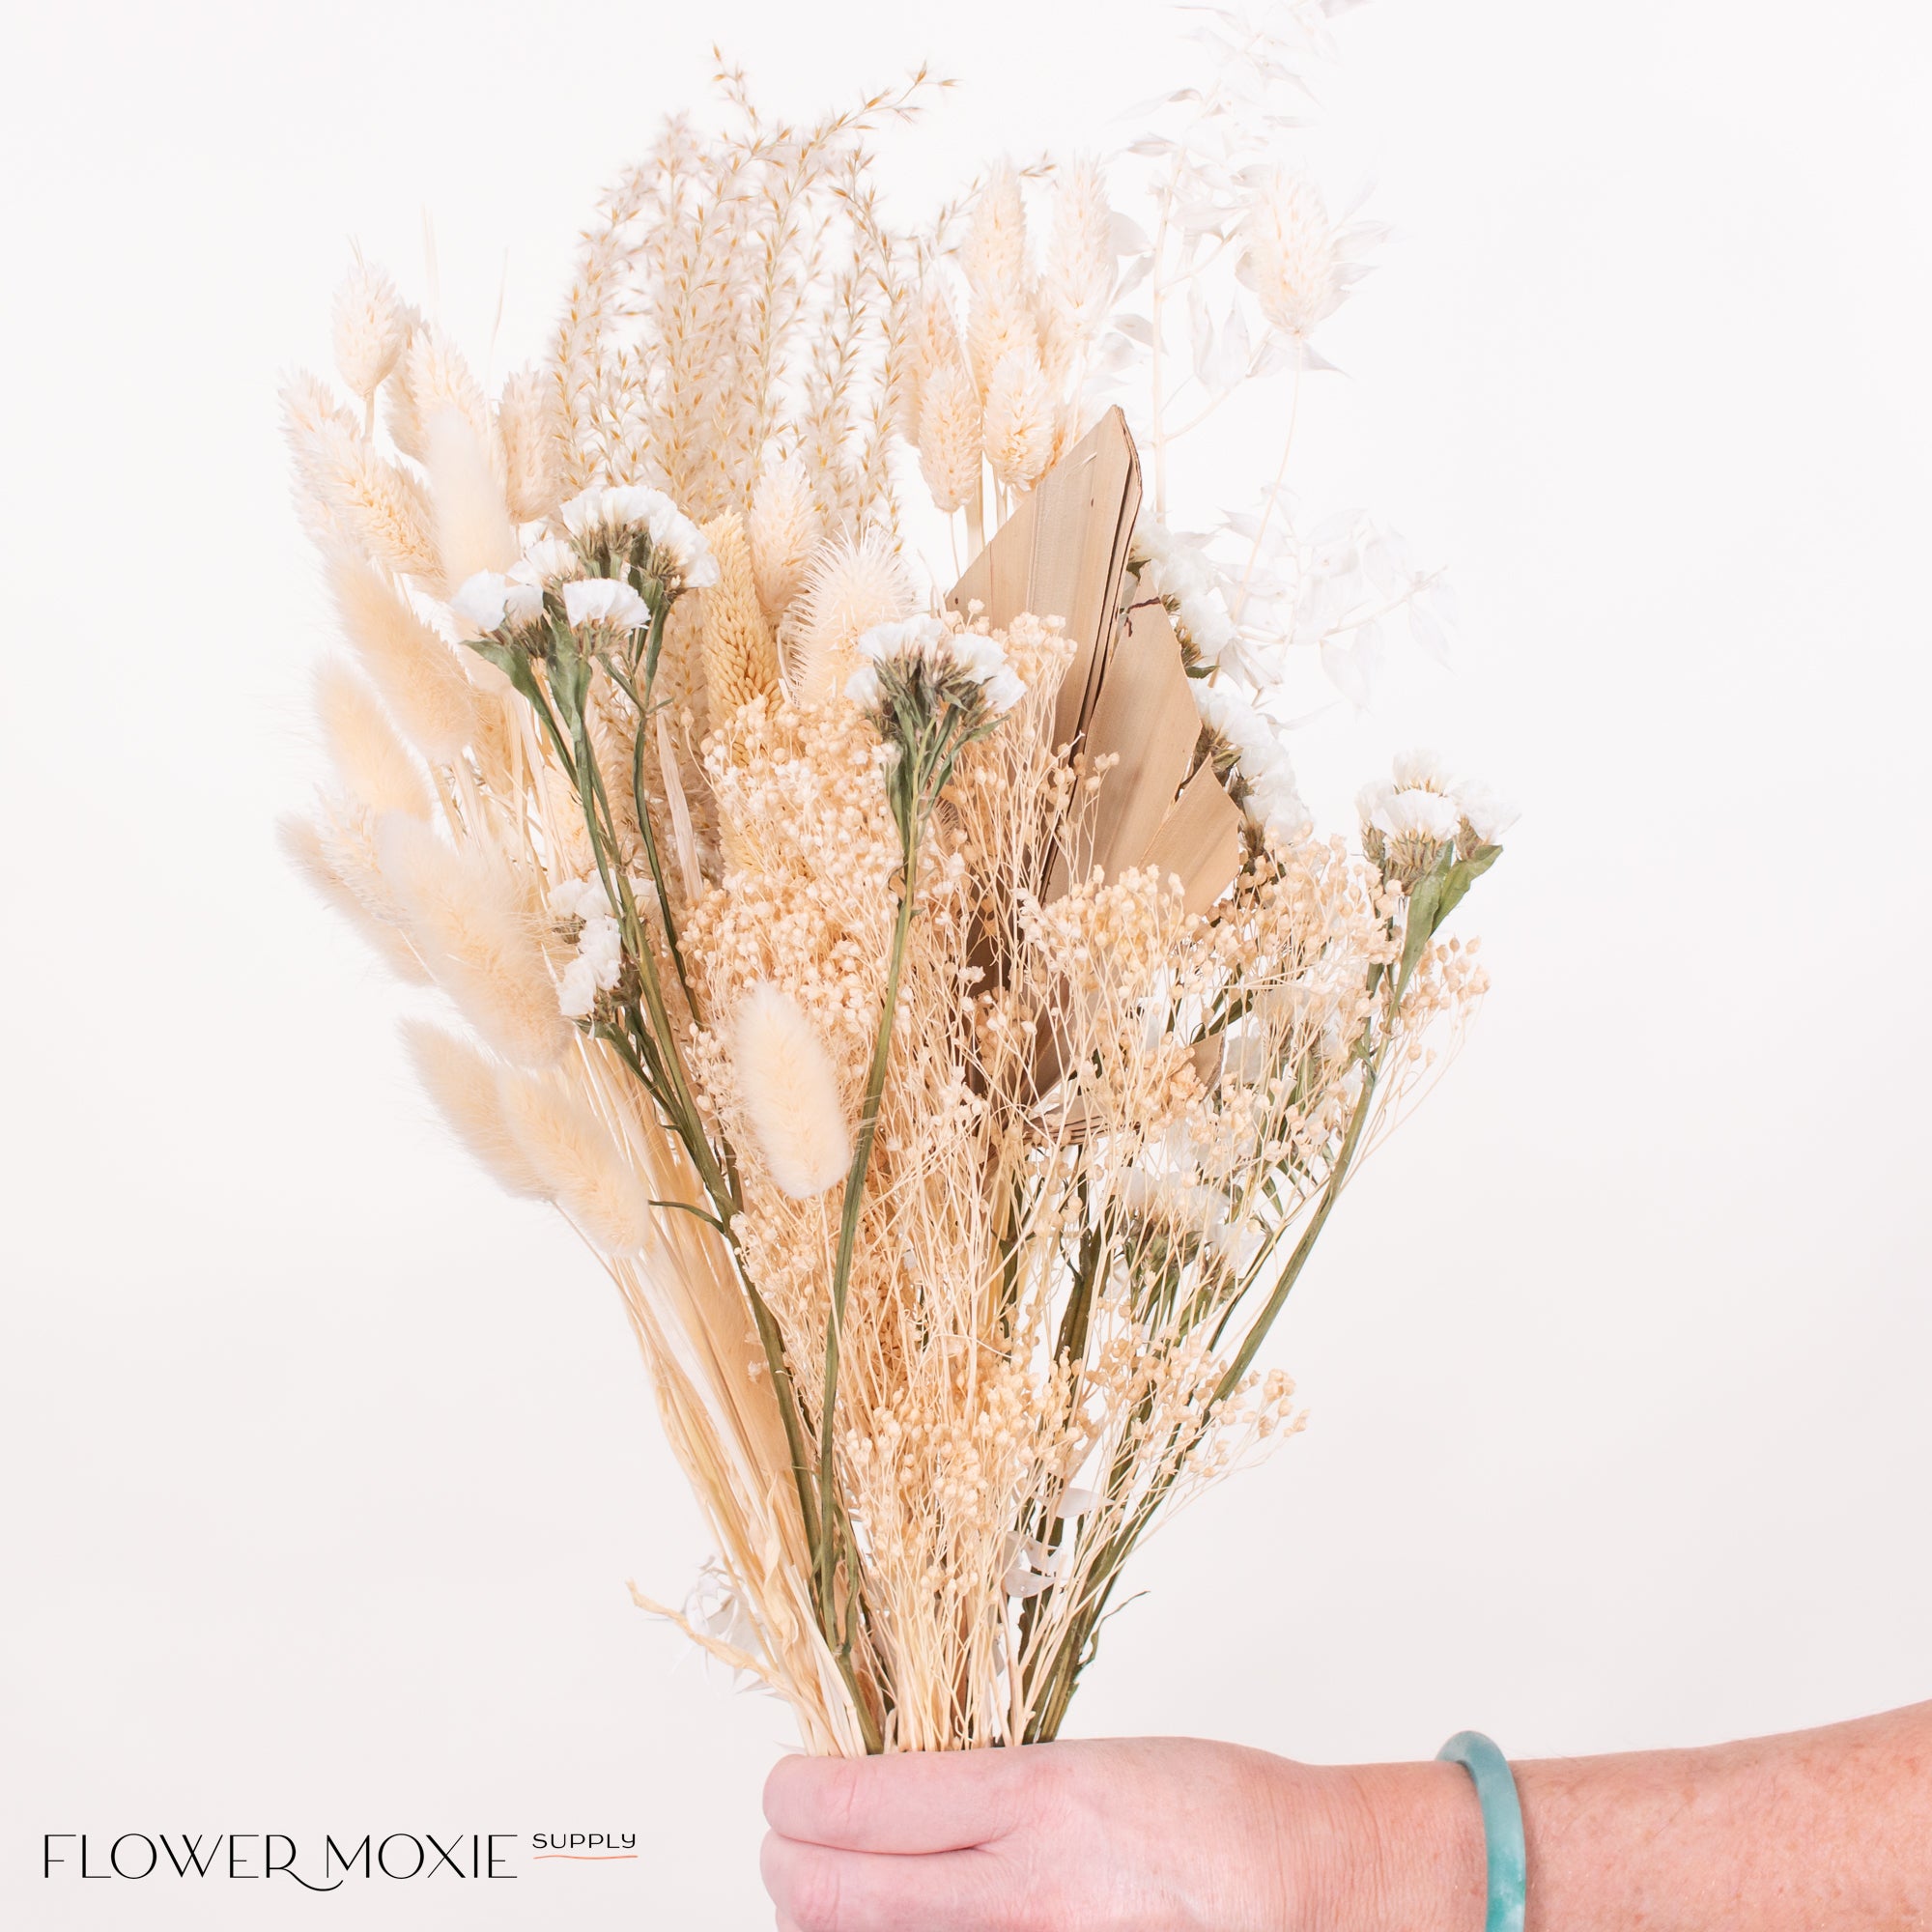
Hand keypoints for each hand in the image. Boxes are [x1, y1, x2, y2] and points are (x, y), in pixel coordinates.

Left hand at [759, 1735, 1480, 1931]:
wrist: (1315, 1890)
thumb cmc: (1217, 1812)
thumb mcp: (1087, 1762)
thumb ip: (985, 1788)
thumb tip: (885, 1800)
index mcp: (1037, 1799)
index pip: (856, 1805)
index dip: (795, 1797)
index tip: (786, 1789)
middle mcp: (1028, 1891)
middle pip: (835, 1897)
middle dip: (786, 1869)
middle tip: (787, 1849)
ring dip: (828, 1923)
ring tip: (830, 1900)